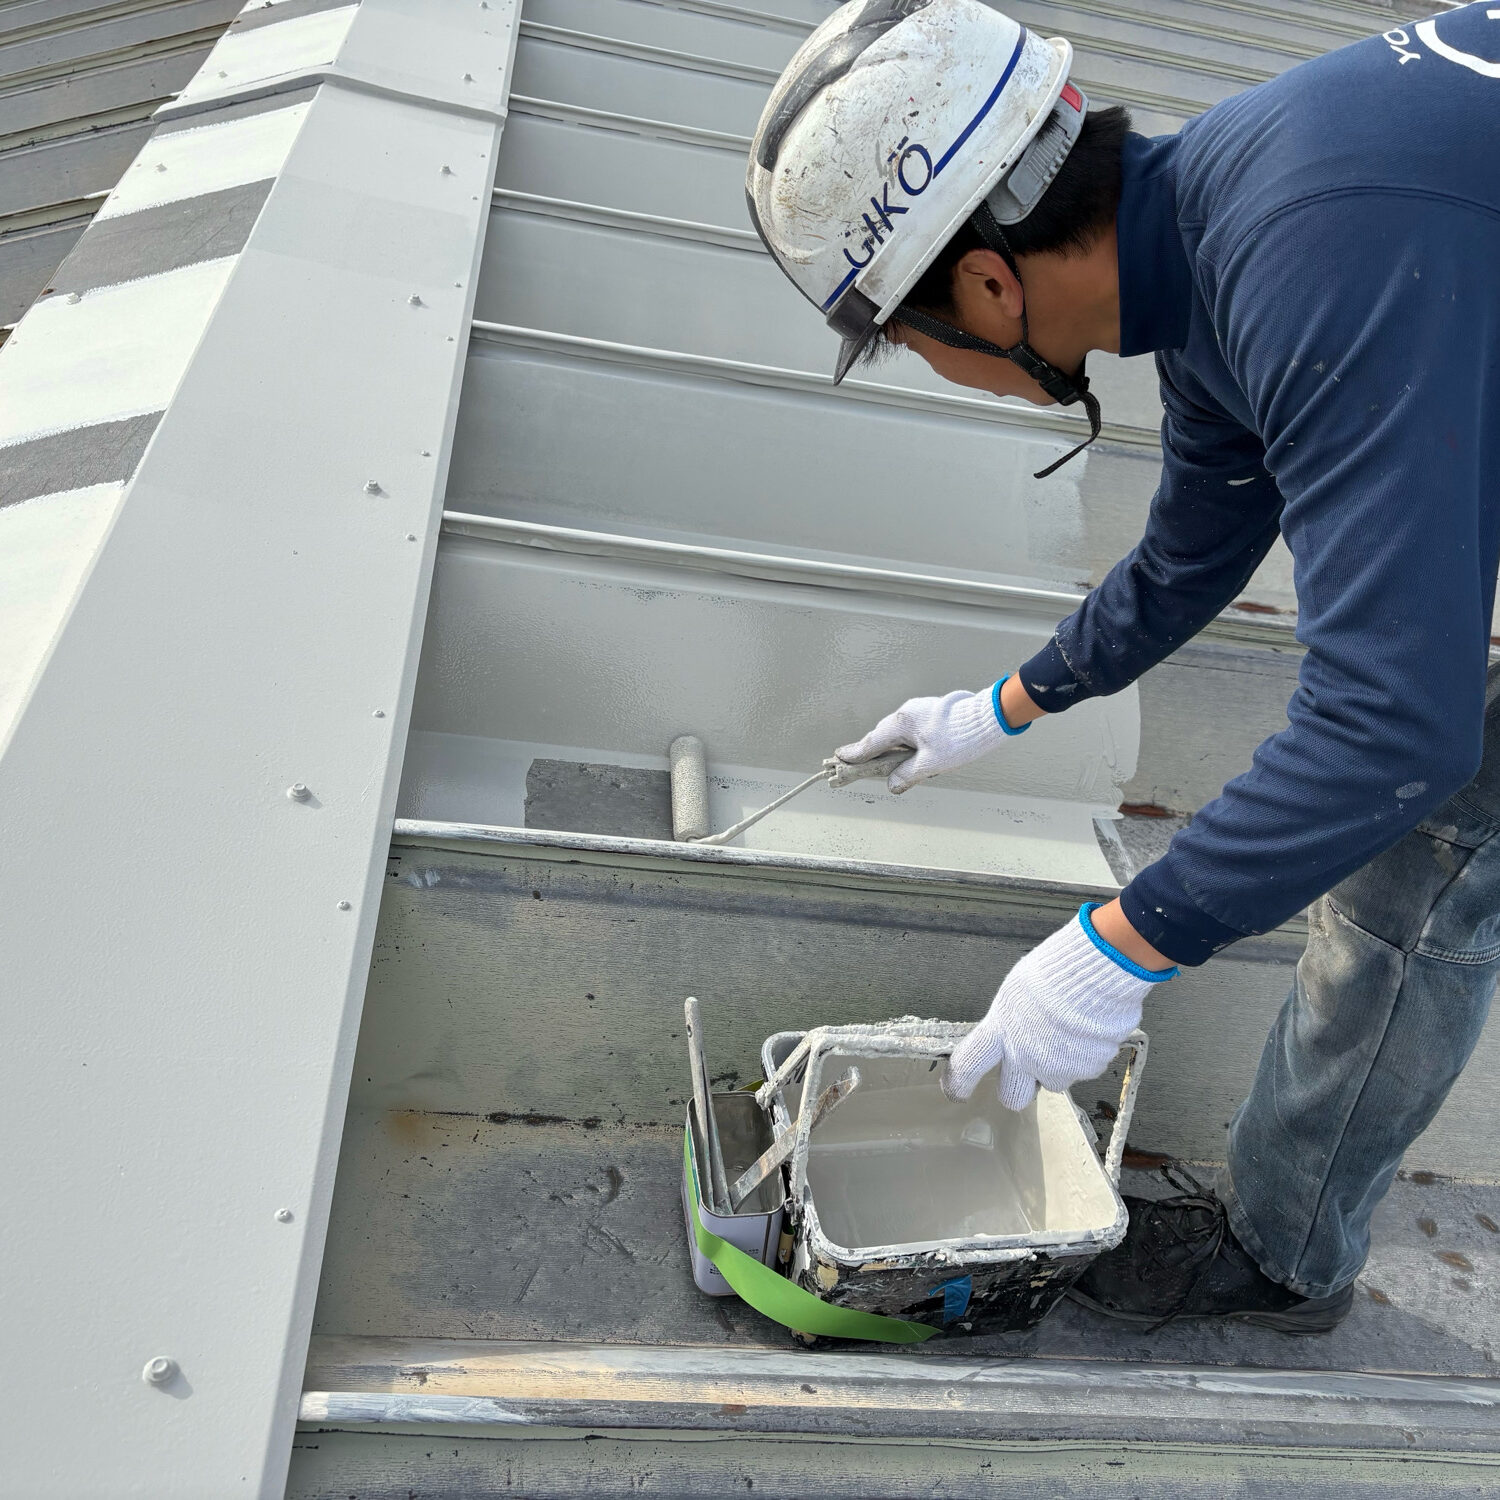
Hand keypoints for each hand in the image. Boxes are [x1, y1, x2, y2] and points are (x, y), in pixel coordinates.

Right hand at [837, 685, 1015, 794]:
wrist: (990, 718)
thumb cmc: (960, 739)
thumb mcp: (931, 764)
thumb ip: (907, 775)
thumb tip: (892, 785)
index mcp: (901, 724)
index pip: (871, 743)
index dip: (854, 753)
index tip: (838, 757)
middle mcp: (906, 713)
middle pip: (882, 737)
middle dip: (872, 752)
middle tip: (858, 766)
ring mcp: (918, 710)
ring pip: (897, 733)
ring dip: (892, 748)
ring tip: (892, 766)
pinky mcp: (930, 711)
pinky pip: (910, 729)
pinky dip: (906, 742)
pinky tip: (914, 754)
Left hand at [942, 903, 1175, 1109]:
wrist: (1098, 971)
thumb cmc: (1056, 971)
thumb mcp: (1016, 991)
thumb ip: (1008, 1021)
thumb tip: (1009, 1032)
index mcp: (1001, 1030)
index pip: (968, 1065)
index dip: (958, 1083)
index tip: (956, 1091)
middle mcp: (1025, 1056)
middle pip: (1012, 1096)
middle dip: (1018, 1087)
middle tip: (1026, 1070)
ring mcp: (1057, 1067)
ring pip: (1053, 1081)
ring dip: (1057, 1066)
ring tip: (1067, 1033)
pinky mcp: (1086, 1069)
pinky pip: (1082, 1069)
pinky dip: (1083, 1055)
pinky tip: (1086, 1030)